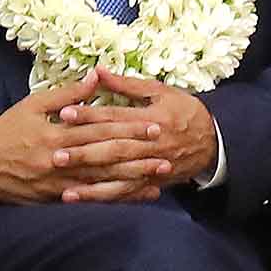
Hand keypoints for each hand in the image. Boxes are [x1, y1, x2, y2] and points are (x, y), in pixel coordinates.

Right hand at [0, 71, 168, 204]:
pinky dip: (117, 198)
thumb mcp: (32, 106)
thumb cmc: (6, 132)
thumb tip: (95, 77)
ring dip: (134, 176)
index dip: (129, 128)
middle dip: (138, 152)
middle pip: (107, 155)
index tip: (154, 125)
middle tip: (166, 148)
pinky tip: (138, 195)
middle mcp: (61, 159)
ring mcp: (60, 182)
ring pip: (104, 180)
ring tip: (160, 173)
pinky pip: (93, 199)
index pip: (100, 129)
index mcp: (57, 133)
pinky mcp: (57, 198)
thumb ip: (67, 95)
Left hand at [50, 66, 219, 199]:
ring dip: (91, 185)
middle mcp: (151, 145)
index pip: (116, 116)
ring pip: (118, 177)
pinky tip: (83, 199)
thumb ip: (127, 85)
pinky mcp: (152, 182)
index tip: (64, 114)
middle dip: (84, 154)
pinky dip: (104, 198)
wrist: (215, 141)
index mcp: (152, 118)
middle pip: (113, 149)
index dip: (90, 115)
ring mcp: (152, 167)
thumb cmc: (185, 111)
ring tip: (65, 189)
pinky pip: (126, 192)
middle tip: (55, 155)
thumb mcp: (160, 91)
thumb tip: (97, 71)